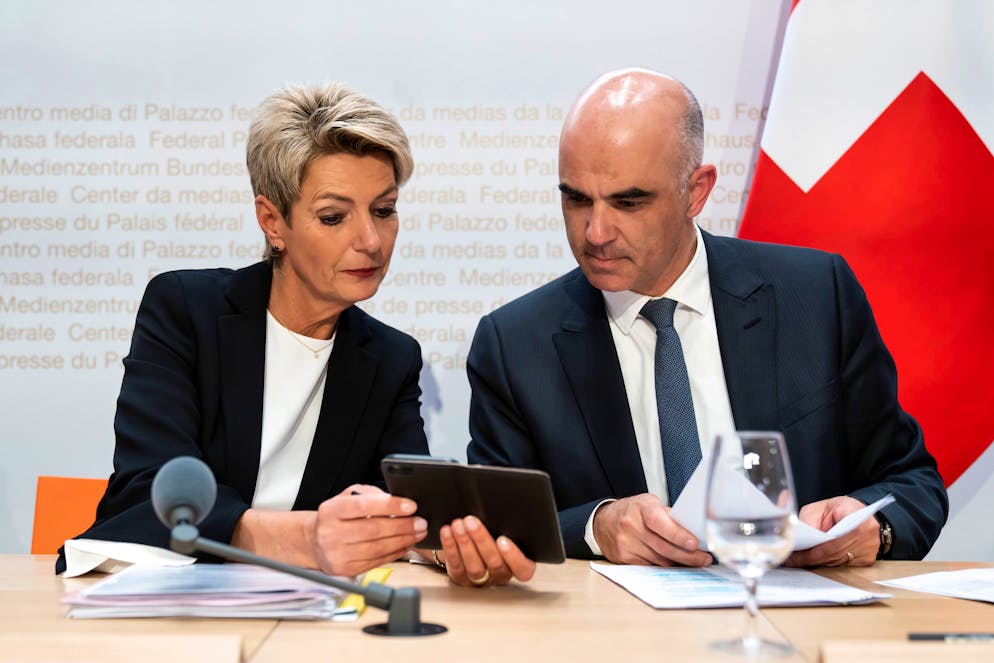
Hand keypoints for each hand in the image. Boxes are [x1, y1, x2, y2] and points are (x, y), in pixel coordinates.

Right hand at [312, 484, 426, 576]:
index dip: (390, 506)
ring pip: (377, 548)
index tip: (411, 506)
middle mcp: (331, 533)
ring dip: (403, 540)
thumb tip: (397, 500)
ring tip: (418, 533)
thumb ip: (370, 495)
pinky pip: (376, 561)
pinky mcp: (345, 570)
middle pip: (373, 530)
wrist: (315, 541)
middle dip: (402, 526)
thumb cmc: (336, 517)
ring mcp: (337, 554)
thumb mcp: (348, 497)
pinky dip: (395, 553)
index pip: (363, 506)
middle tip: (420, 522)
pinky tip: (406, 545)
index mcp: (331, 510)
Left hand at [436, 516, 535, 587]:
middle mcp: (501, 575)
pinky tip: (447, 532)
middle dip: (481, 540)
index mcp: (517, 564)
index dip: (514, 557)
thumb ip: (506, 526)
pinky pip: (456, 565)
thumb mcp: (503, 529)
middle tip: (471, 521)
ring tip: (458, 525)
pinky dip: (451, 547)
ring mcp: (481, 580)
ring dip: (465, 543)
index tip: (503, 539)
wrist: (471, 543)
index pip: (523, 569)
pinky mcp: (461, 578)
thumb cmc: (494, 532)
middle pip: (495, 563)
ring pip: (475, 567)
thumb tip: (497, 508)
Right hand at [592, 494, 711, 565]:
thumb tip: (695, 534)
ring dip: (679, 563)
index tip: (695, 544)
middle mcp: (630, 525)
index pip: (660, 522)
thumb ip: (669, 517)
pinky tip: (674, 564)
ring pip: (659, 560)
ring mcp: (625, 543)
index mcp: (641, 507)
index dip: (678, 535)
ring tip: (695, 563)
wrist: (603, 522)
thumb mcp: (649, 504)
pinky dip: (664, 567)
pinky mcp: (623, 559)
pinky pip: (650, 567)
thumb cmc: (633, 511)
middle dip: (688, 556)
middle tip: (704, 559)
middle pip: (663, 547)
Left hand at [784, 496, 877, 566]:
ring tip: (797, 560)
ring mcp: (870, 549)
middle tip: (790, 560)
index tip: (793, 555)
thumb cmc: (839, 508)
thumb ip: (809, 521)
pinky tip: (814, 558)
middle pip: (833, 553)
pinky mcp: (867, 559)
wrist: (859, 512)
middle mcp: (868, 534)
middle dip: (809, 557)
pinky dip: (827, 562)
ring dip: (816, 561)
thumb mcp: (820, 508)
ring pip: (836, 561)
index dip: (811, 551)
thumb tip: (799, 539)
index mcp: (856, 516)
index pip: (831, 540)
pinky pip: (842, 565)